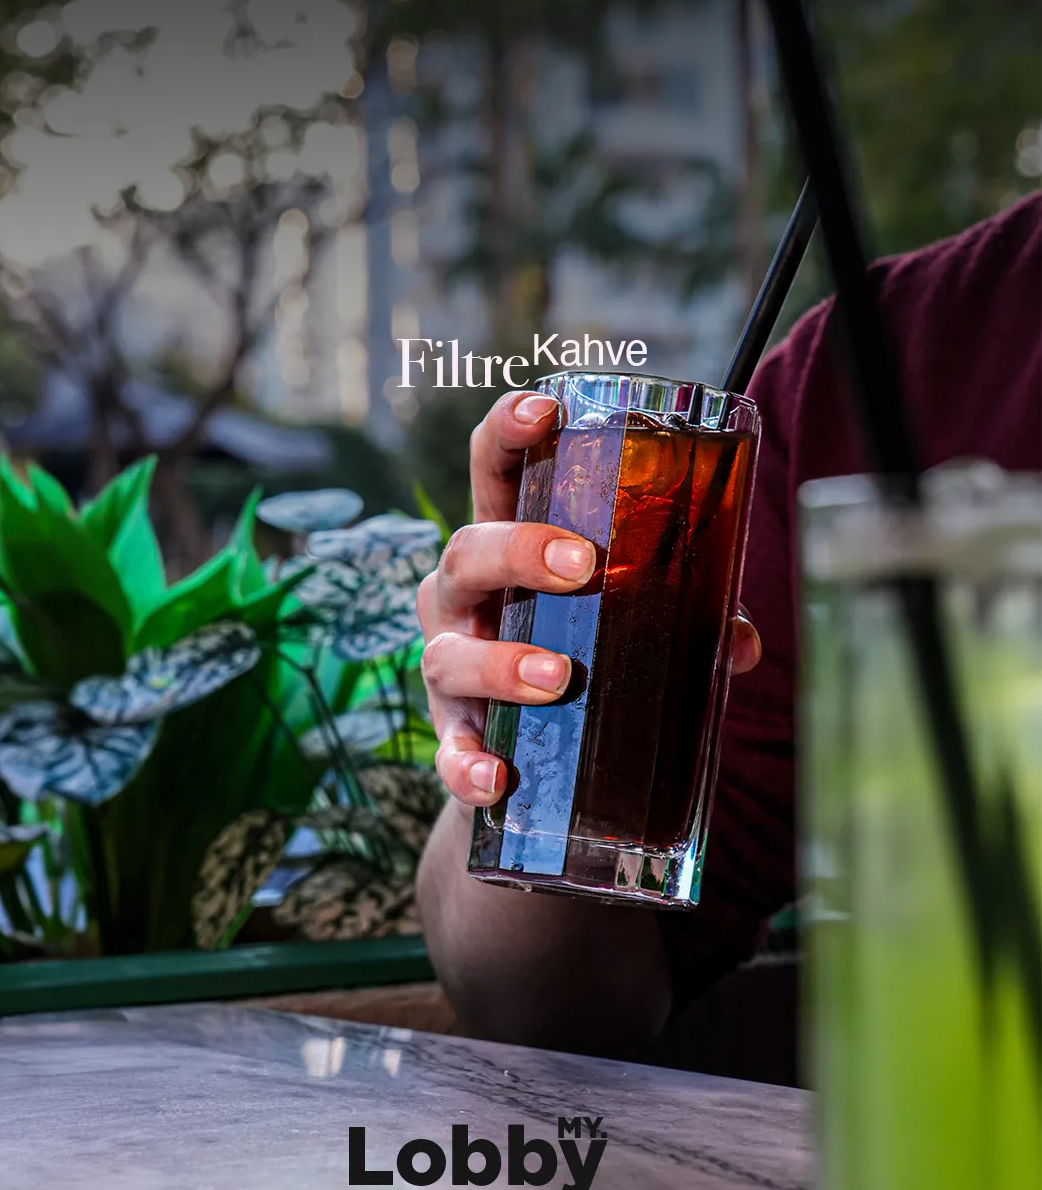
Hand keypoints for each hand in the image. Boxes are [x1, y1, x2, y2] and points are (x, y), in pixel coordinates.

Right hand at [417, 390, 761, 807]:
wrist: (529, 751)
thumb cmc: (578, 650)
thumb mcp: (626, 621)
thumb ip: (682, 618)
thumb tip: (742, 643)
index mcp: (507, 545)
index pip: (493, 470)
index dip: (507, 430)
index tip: (544, 409)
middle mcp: (463, 597)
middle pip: (465, 551)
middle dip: (519, 550)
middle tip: (584, 566)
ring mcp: (449, 662)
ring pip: (449, 651)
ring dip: (501, 662)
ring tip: (561, 679)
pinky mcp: (451, 733)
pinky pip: (447, 748)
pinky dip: (466, 765)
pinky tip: (497, 781)